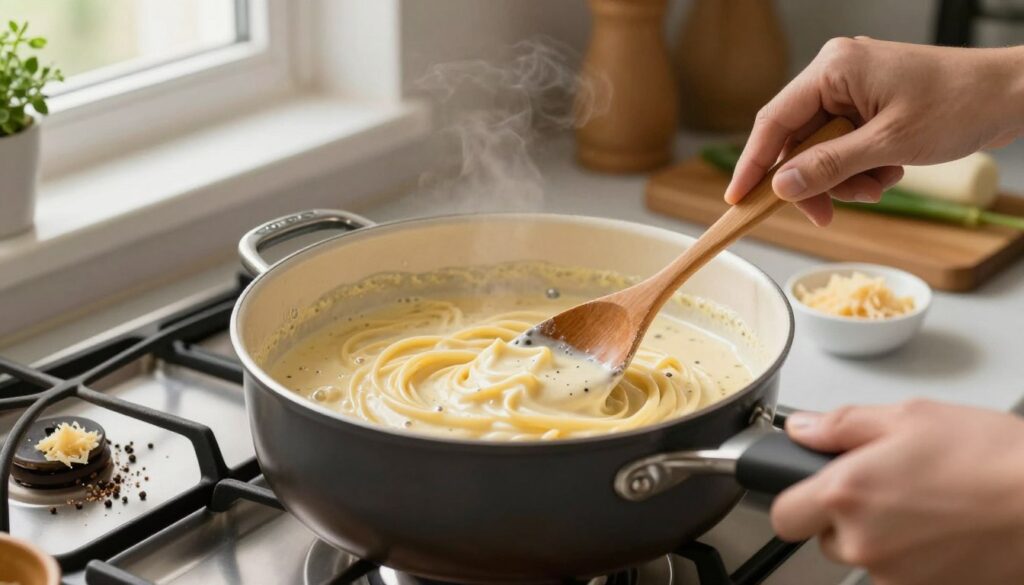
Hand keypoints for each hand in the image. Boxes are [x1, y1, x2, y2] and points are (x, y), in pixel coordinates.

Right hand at [725, 38, 1023, 225]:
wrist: (1012, 95)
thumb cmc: (959, 104)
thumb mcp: (889, 144)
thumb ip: (830, 166)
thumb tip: (781, 187)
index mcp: (833, 69)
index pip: (774, 121)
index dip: (753, 164)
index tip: (737, 199)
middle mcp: (836, 75)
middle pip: (796, 142)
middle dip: (816, 181)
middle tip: (827, 215)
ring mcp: (853, 91)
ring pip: (821, 151)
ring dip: (845, 179)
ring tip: (880, 185)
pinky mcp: (869, 107)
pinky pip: (844, 149)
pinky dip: (862, 170)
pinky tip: (890, 172)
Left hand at [772, 400, 1023, 584]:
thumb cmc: (990, 457)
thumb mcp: (909, 417)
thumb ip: (842, 426)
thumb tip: (804, 430)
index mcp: (846, 494)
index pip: (784, 514)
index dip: (795, 498)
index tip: (810, 487)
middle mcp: (862, 542)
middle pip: (825, 537)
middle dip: (845, 514)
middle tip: (886, 485)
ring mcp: (895, 575)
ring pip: (864, 556)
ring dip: (882, 536)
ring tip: (926, 504)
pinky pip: (900, 574)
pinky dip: (914, 556)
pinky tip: (945, 528)